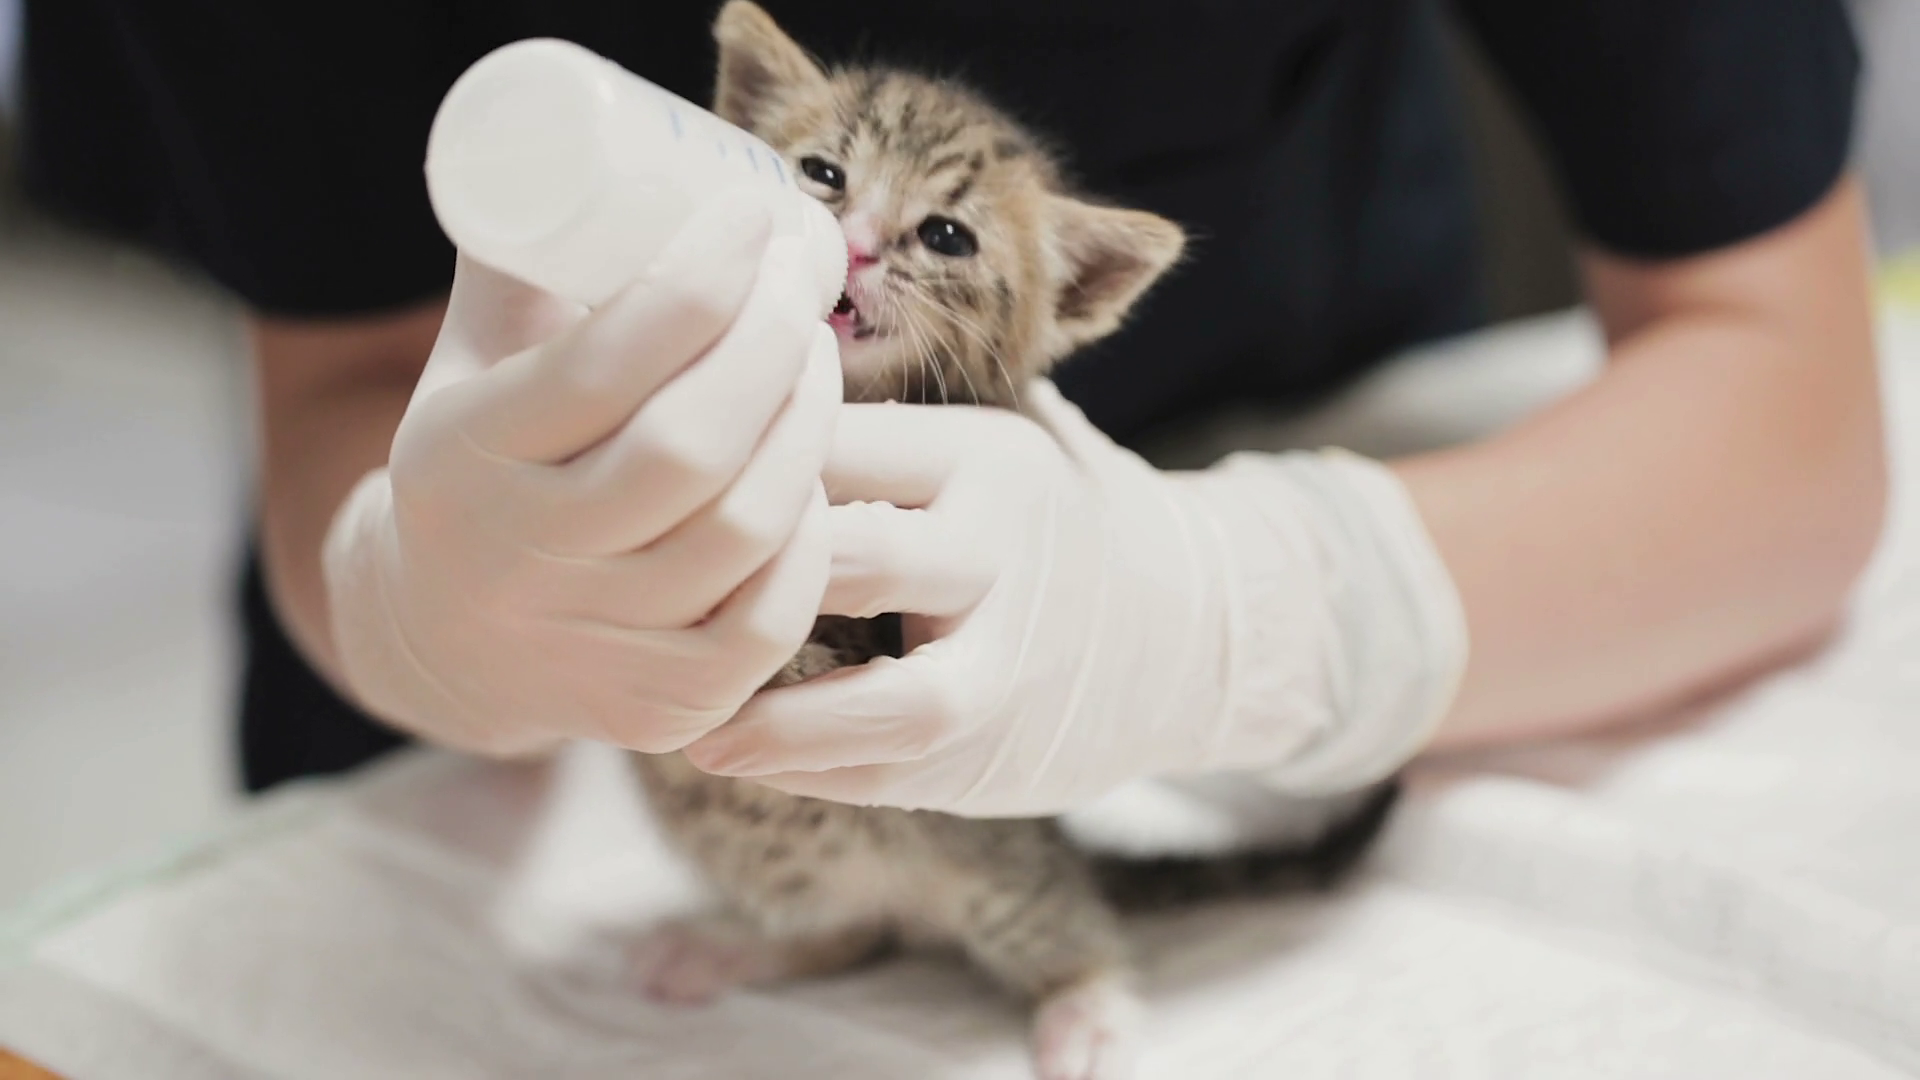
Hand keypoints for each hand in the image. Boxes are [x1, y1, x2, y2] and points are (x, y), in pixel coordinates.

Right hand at [323, 189, 841, 756]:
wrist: (446, 632)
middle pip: (689, 449)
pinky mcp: (656, 708)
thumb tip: (590, 146)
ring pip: (742, 533)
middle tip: (804, 285)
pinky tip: (813, 476)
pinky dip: (809, 542)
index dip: (701, 286)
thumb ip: (522, 262)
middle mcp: (517, 561)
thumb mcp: (473, 359)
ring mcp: (589, 644)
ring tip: (816, 359)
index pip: (603, 364)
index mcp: (459, 458)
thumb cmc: (484, 459)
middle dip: (773, 347)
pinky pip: (769, 623)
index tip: (755, 220)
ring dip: (806, 430)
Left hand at [685, 381, 1468, 816]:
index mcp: (982, 454)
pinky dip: (809, 771)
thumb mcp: (990, 440)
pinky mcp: (1002, 749)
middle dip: (741, 580)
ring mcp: (1009, 658)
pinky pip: (888, 771)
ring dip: (772, 718)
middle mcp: (1001, 549)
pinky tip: (740, 754)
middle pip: (849, 559)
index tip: (649, 478)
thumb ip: (880, 423)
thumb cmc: (1043, 521)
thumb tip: (715, 372)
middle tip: (640, 593)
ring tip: (691, 724)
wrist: (1188, 628)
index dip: (730, 464)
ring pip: (882, 698)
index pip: (831, 444)